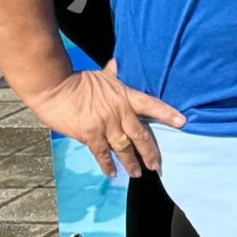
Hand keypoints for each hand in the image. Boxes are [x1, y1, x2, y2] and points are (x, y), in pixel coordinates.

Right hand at [25, 62, 182, 177]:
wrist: (54, 88)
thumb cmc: (78, 80)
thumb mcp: (102, 75)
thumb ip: (115, 73)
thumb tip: (119, 62)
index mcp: (125, 96)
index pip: (152, 105)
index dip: (168, 113)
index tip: (183, 122)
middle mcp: (119, 113)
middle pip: (141, 135)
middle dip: (150, 152)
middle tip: (157, 166)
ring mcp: (105, 125)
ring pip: (124, 148)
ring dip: (131, 163)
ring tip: (137, 173)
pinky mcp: (89, 135)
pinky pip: (102, 154)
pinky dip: (107, 165)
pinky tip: (112, 174)